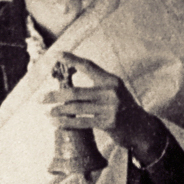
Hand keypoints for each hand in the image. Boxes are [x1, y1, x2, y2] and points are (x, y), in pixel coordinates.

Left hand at [41, 51, 165, 162]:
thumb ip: (98, 87)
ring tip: (48, 112)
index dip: (72, 60)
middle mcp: (111, 91)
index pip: (89, 66)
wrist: (142, 128)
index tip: (57, 55)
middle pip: (76, 91)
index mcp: (112, 80)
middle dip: (55, 95)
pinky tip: (56, 124)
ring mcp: (110, 107)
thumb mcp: (115, 92)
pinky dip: (66, 123)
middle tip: (40, 99)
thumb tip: (69, 87)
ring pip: (76, 107)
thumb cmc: (124, 109)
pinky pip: (81, 122)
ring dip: (58, 111)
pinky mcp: (108, 122)